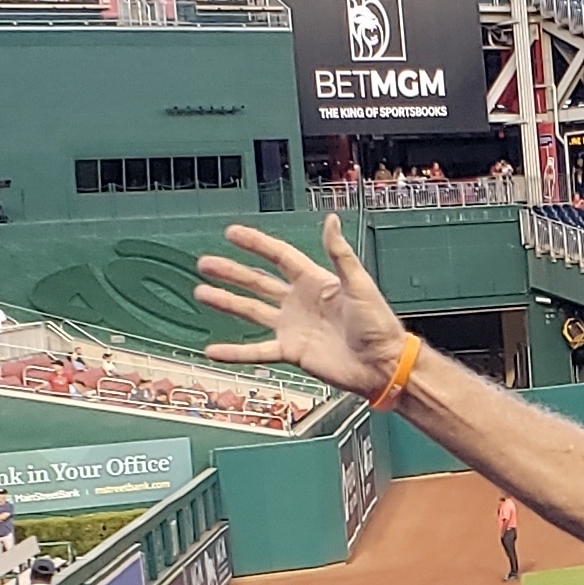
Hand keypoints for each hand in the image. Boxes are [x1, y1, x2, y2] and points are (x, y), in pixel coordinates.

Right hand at [196, 217, 406, 400]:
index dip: (256, 244)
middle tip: (205, 263)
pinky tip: (213, 350)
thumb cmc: (377, 324)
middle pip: (257, 282)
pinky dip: (235, 352)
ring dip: (226, 302)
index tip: (232, 233)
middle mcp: (299, 302)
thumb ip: (340, 254)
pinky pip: (257, 351)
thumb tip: (332, 220)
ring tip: (201, 292)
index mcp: (314, 281)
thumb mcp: (359, 284)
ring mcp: (293, 327)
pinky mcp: (292, 352)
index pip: (278, 257)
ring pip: (251, 311)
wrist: (382, 364)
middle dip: (231, 272)